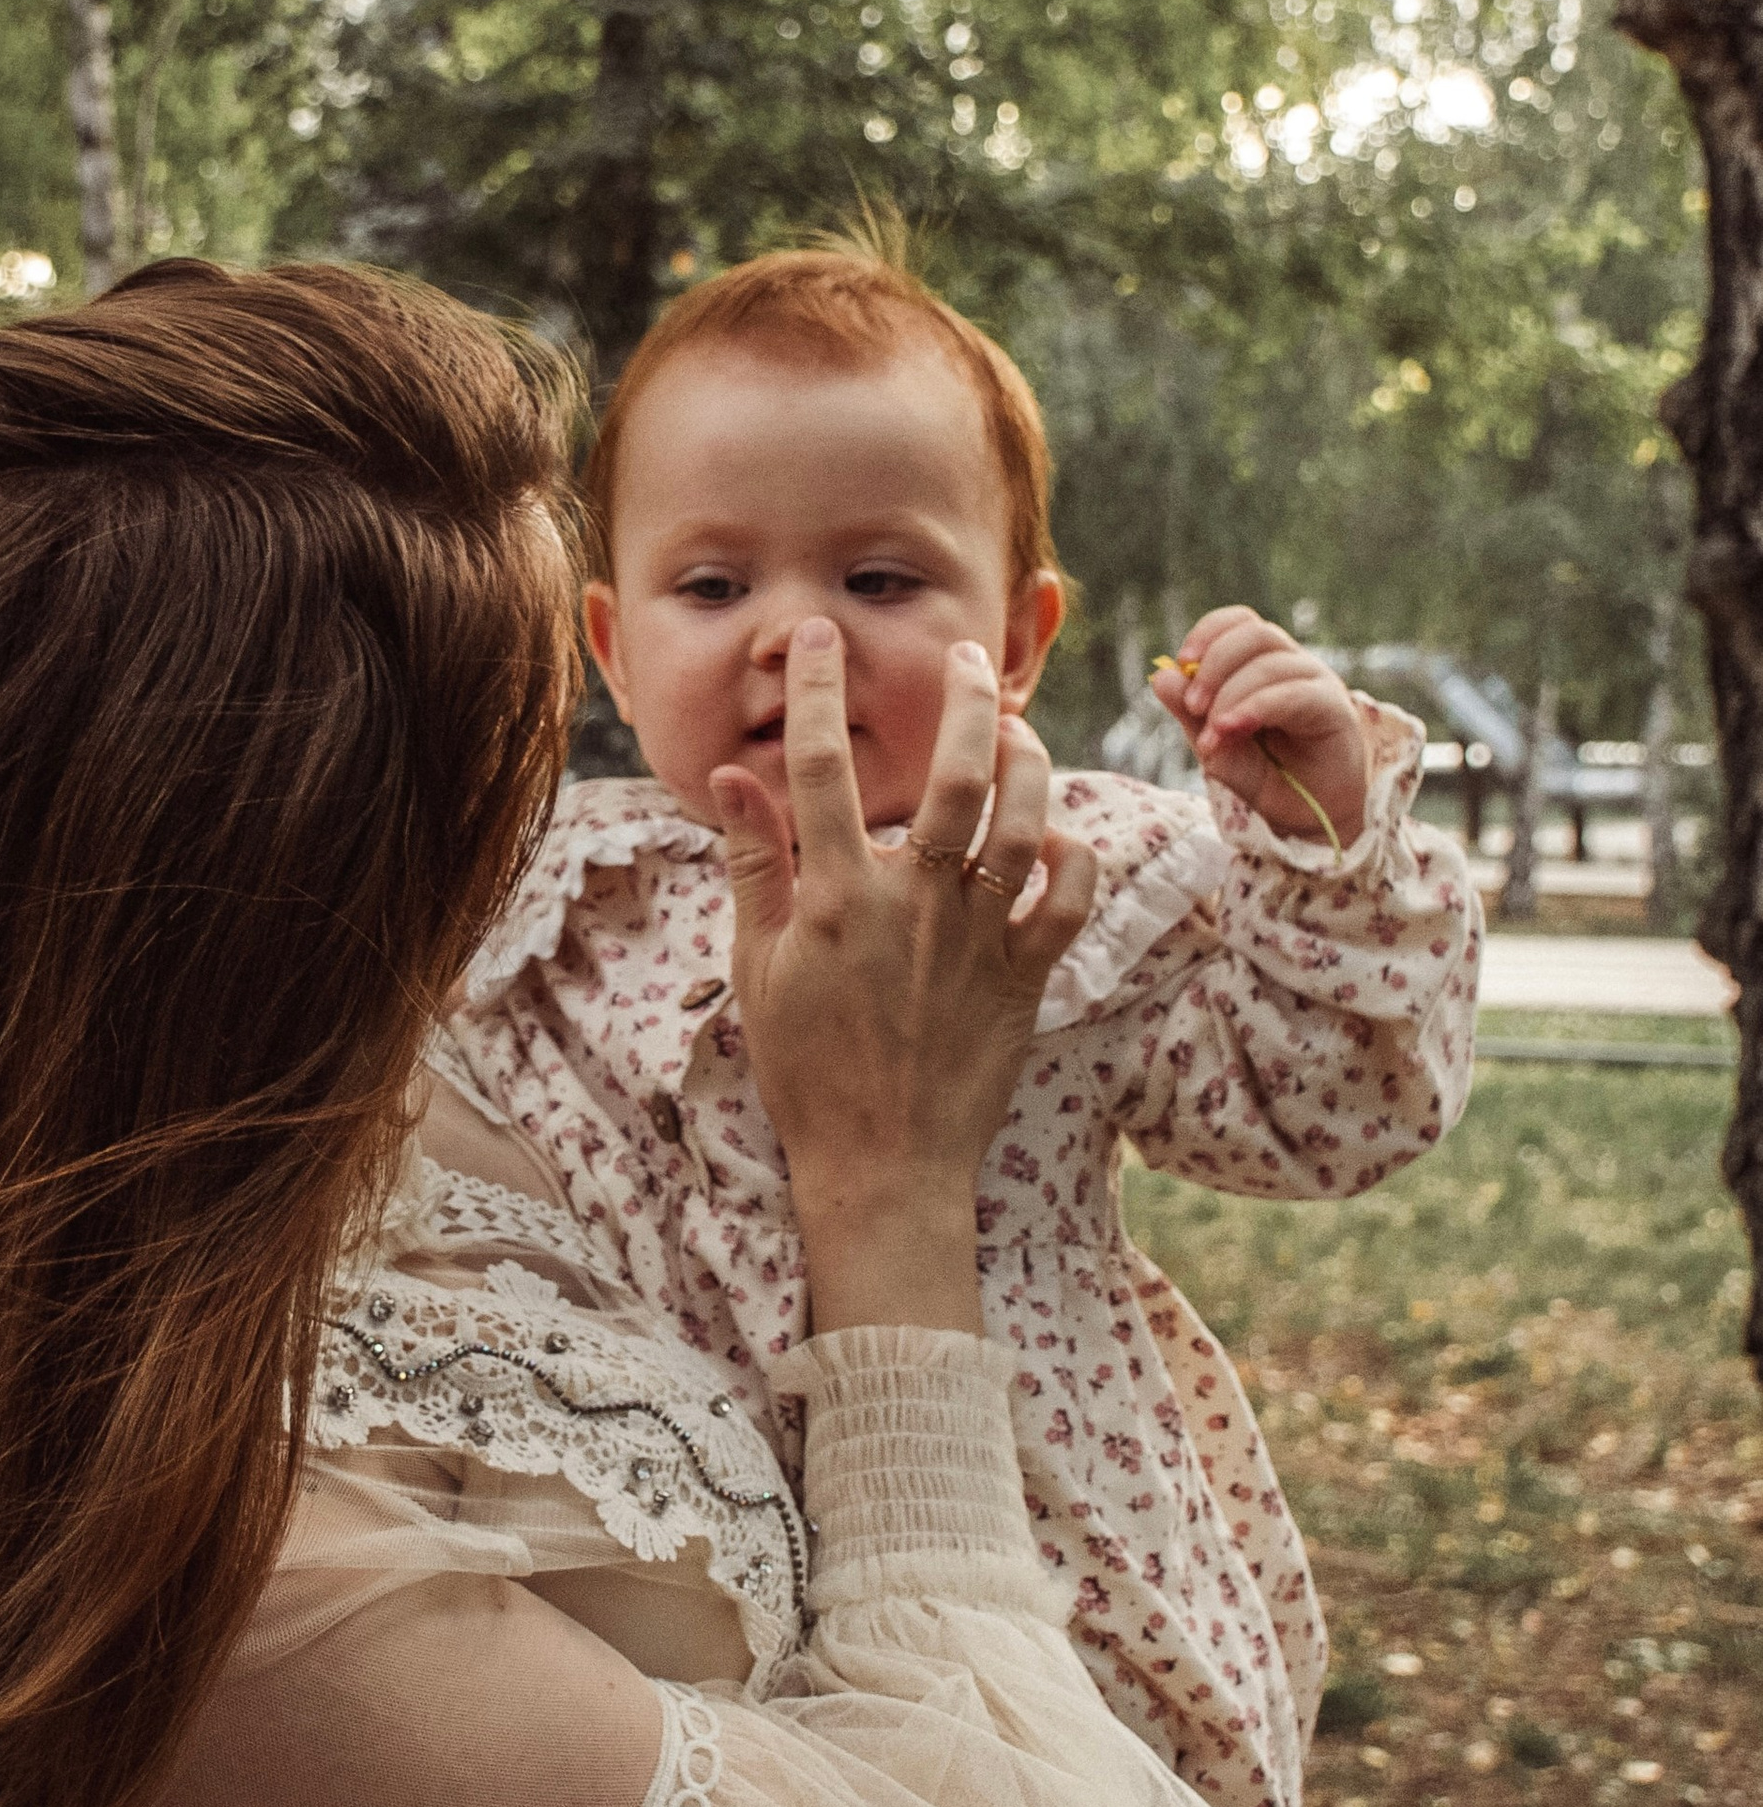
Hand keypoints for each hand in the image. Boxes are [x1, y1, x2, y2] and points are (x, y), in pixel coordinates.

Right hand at [711, 627, 1096, 1333]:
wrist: (882, 1167)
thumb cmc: (807, 1070)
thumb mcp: (757, 967)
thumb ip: (755, 864)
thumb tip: (734, 775)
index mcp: (836, 900)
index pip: (822, 772)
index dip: (820, 694)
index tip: (817, 639)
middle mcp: (913, 906)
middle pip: (953, 775)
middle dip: (964, 700)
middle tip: (967, 655)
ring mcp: (977, 939)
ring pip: (1023, 823)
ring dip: (1028, 762)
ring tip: (1017, 729)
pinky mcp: (1025, 976)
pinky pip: (1068, 900)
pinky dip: (1073, 859)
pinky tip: (1059, 836)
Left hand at [1153, 608, 1367, 848]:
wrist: (1314, 819)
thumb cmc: (1271, 780)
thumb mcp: (1219, 749)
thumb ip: (1191, 716)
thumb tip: (1161, 675)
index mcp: (1266, 666)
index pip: (1239, 623)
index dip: (1208, 633)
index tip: (1180, 663)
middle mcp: (1294, 667)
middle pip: (1254, 634)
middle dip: (1214, 665)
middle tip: (1192, 706)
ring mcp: (1316, 685)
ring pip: (1271, 660)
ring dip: (1231, 691)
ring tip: (1213, 731)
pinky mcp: (1334, 709)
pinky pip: (1294, 693)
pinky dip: (1256, 705)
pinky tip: (1230, 728)